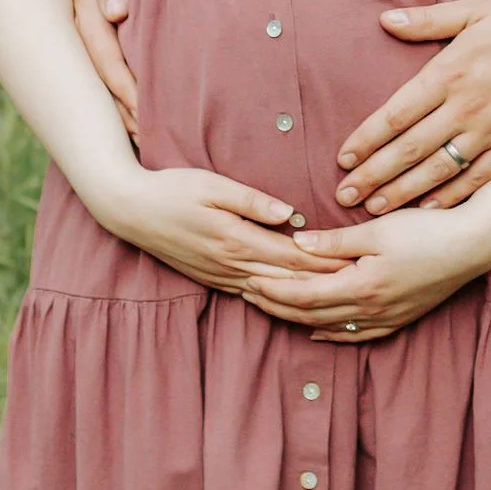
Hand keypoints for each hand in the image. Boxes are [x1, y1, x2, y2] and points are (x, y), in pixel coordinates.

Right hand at [71, 0, 137, 139]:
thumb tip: (117, 12)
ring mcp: (90, 30)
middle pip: (99, 77)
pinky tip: (137, 114)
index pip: (103, 55)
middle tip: (147, 139)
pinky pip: (110, 67)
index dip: (123, 85)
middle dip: (122, 109)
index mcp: (82, 7)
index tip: (145, 111)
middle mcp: (82, 25)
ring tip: (144, 140)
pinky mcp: (102, 30)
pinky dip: (122, 91)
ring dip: (121, 108)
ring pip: (103, 78)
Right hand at [99, 165, 348, 294]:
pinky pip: (251, 296)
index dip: (326, 261)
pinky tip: (292, 304)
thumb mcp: (213, 185)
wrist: (131, 210)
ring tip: (336, 299)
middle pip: (287, 280)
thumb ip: (254, 201)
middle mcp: (231, 265)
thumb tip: (292, 213)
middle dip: (324, 284)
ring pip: (271, 294)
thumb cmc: (173, 189)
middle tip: (360, 285)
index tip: (356, 263)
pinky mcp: (212, 279)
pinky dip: (276, 302)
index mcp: (236, 240)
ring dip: (303, 297)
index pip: (293, 256)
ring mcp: (220, 276)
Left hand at [245, 205, 490, 340]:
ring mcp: (386, 318)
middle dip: (277, 307)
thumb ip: (335, 241)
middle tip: (249, 295)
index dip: (274, 292)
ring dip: (298, 320)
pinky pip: (356, 335)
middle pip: (312, 315)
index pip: (304, 296)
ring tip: (272, 310)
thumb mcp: (377, 229)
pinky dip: (331, 333)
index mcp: (362, 286)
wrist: (473, 246)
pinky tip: (318, 330)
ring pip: (331, 327)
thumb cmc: (427, 230)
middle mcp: (371, 310)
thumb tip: (296, 243)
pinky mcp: (399, 318)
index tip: (249, 281)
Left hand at [334, 0, 490, 215]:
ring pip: (437, 170)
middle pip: (408, 149)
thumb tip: (387, 19)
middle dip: (373, 175)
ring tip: (374, 208)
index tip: (343, 158)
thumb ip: (429, 20)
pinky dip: (449, 197)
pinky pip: (475, 179)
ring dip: (402, 192)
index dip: (366, 139)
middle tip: (344, 194)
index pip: (395, 114)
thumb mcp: (477, 9)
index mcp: (450, 72)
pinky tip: (428, 209)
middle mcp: (465, 107)